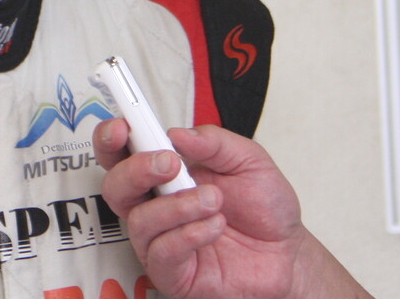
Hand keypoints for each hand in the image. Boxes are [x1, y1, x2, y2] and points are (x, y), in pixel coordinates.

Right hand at [93, 121, 370, 298]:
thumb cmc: (263, 208)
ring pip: (139, 220)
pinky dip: (189, 234)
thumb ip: (214, 142)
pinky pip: (162, 252)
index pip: (123, 153)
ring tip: (213, 199)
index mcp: (165, 173)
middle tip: (168, 162)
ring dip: (177, 205)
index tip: (122, 126)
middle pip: (116, 187)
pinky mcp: (173, 272)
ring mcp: (161, 240)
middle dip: (135, 170)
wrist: (288, 252)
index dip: (111, 138)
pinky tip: (215, 226)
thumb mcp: (248, 160)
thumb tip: (179, 133)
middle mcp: (156, 205)